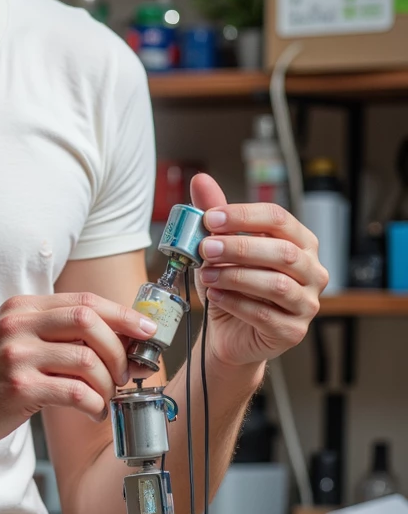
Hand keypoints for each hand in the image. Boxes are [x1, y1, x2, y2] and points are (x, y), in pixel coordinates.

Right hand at [0, 293, 159, 452]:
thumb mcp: (8, 337)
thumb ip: (48, 331)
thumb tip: (109, 342)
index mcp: (22, 307)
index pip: (84, 301)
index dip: (123, 315)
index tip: (147, 331)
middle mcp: (20, 325)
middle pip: (91, 322)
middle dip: (120, 349)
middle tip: (127, 372)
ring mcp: (17, 356)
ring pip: (88, 360)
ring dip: (109, 384)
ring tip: (106, 399)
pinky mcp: (18, 389)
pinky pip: (75, 393)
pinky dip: (95, 405)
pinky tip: (93, 414)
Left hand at [191, 173, 326, 369]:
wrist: (230, 333)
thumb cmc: (232, 286)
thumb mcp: (220, 248)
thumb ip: (215, 216)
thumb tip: (200, 180)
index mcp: (300, 242)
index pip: (279, 219)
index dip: (244, 216)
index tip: (210, 218)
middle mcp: (312, 271)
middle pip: (283, 252)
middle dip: (240, 248)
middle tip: (206, 248)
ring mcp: (307, 303)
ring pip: (277, 284)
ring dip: (236, 276)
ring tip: (206, 275)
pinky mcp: (293, 331)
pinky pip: (266, 314)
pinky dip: (236, 303)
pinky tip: (214, 296)